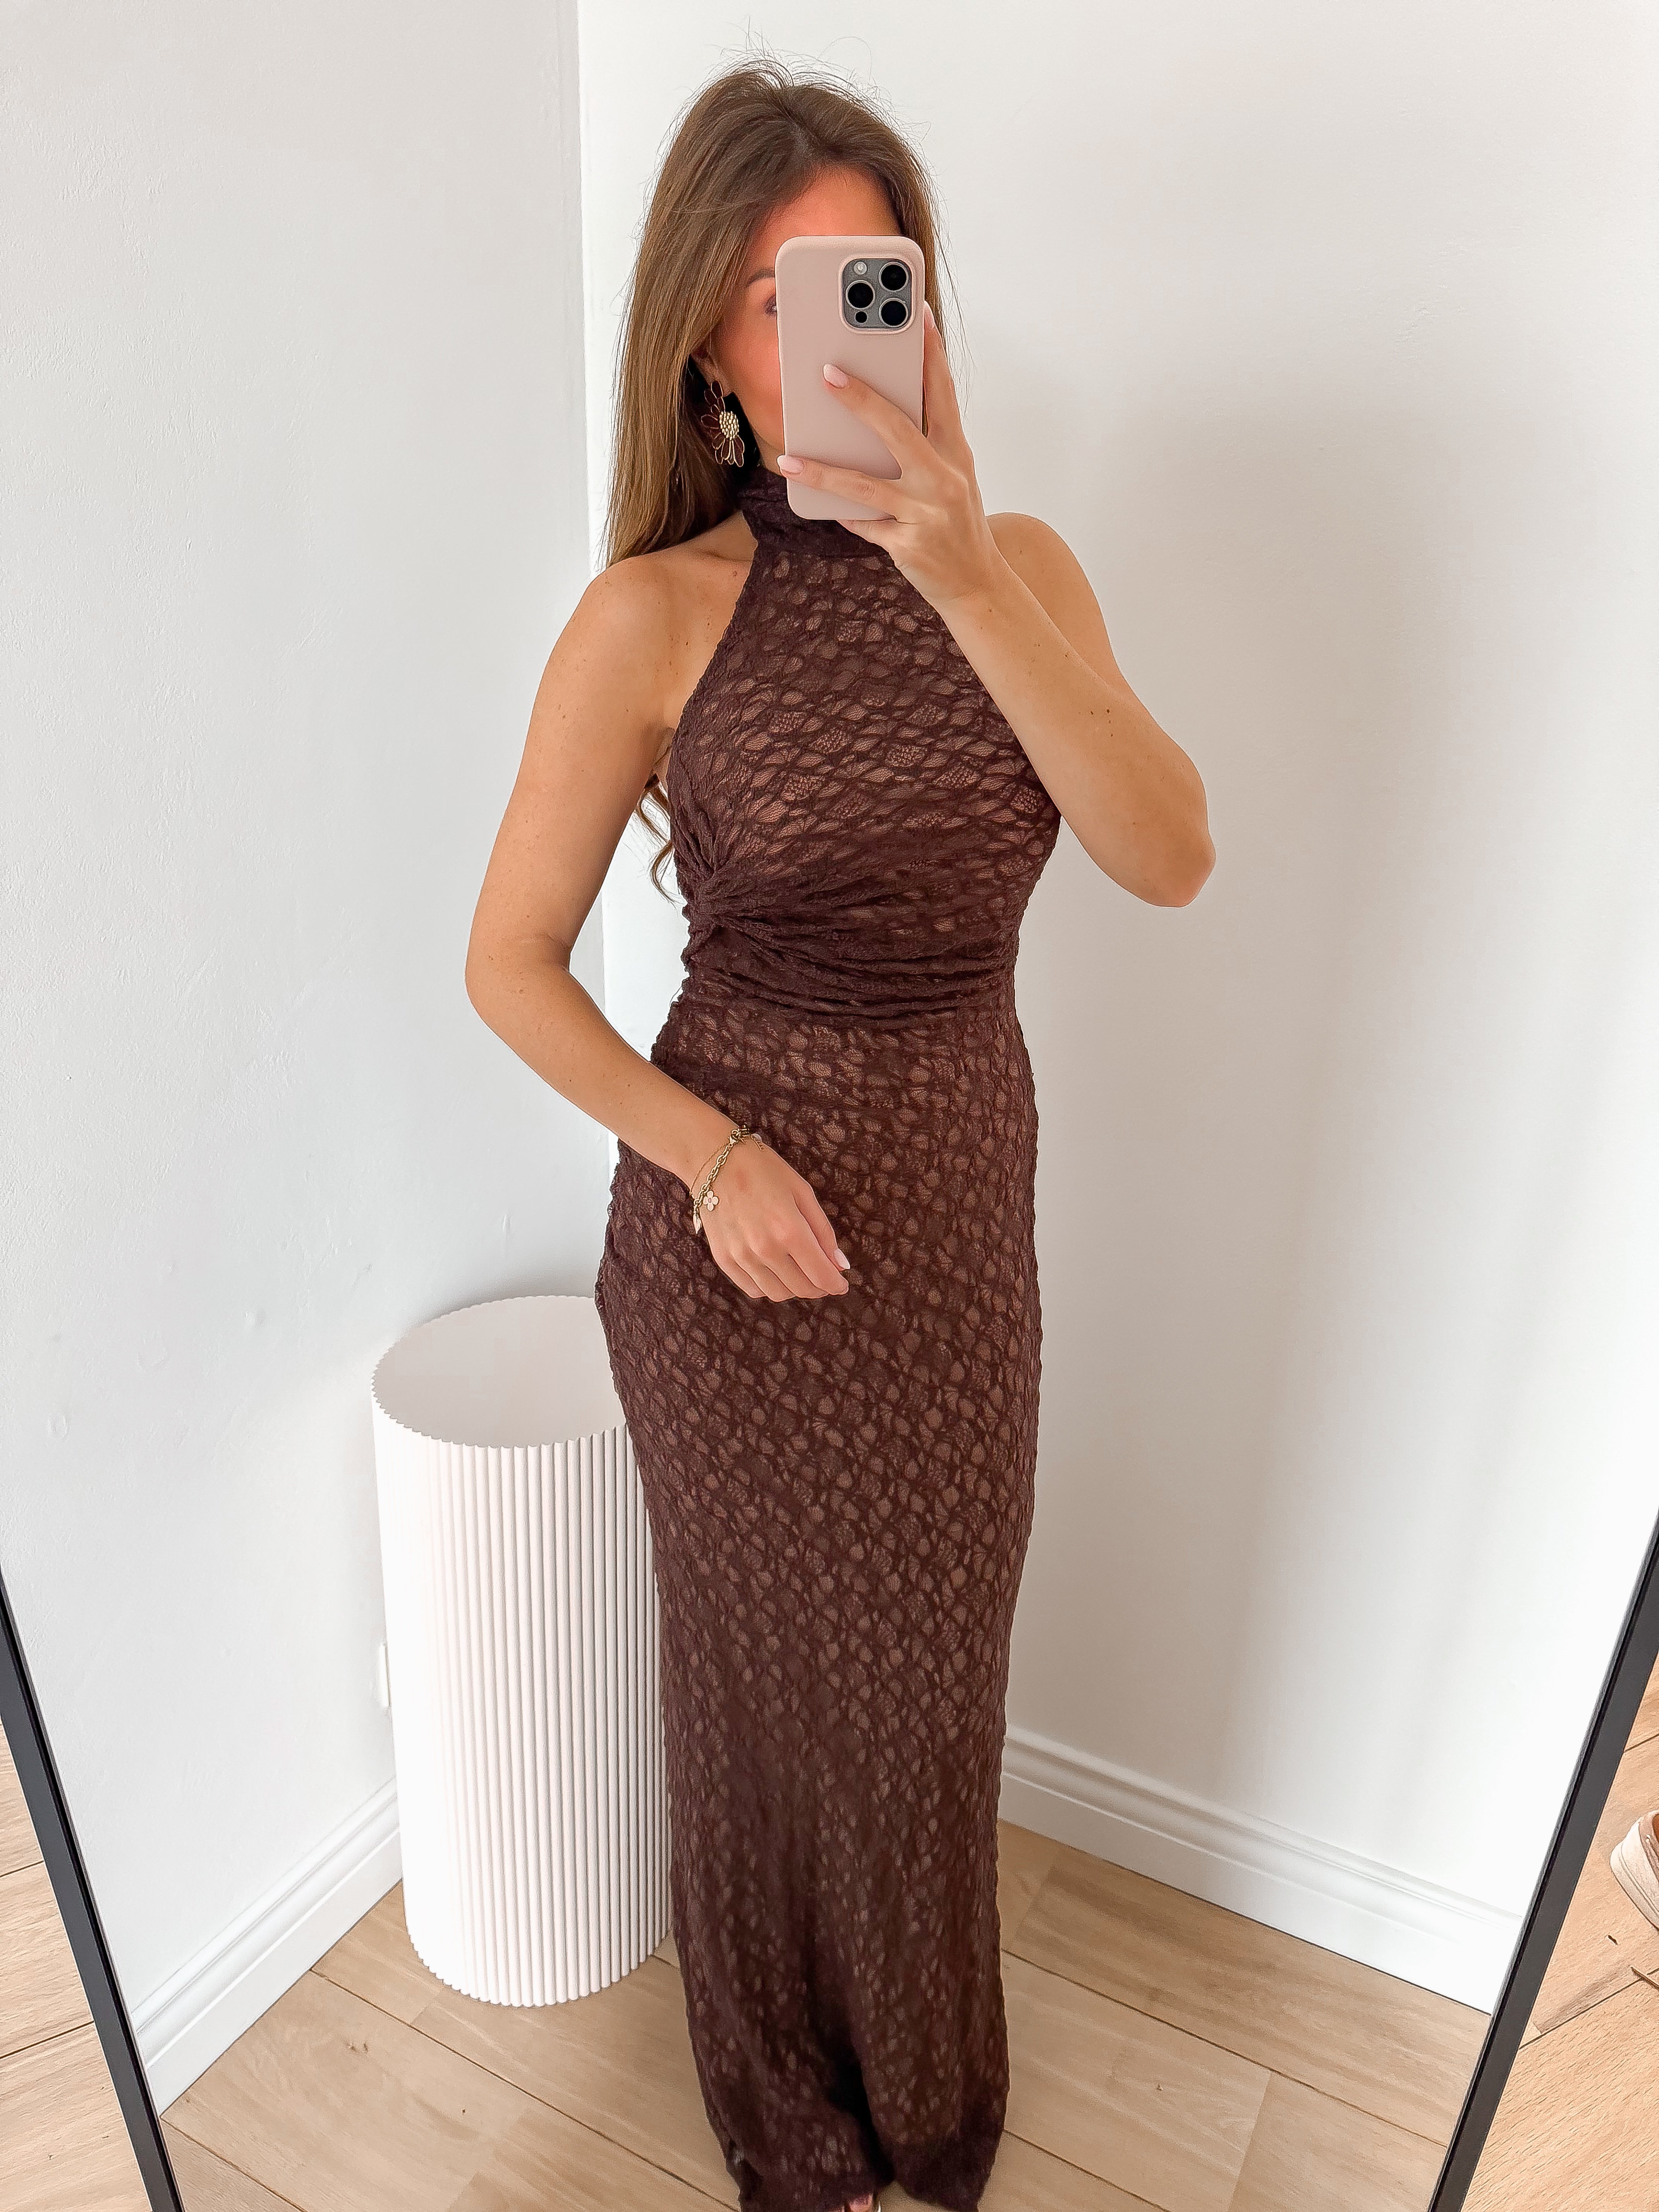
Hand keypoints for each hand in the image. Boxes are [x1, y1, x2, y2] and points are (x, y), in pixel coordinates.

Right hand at [695, 1134, 852, 1301]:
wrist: (716, 1161)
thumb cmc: (765, 1171)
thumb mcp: (803, 1192)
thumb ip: (823, 1231)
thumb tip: (840, 1265)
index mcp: (790, 1230)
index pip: (821, 1275)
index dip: (836, 1284)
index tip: (842, 1283)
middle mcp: (765, 1249)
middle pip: (802, 1288)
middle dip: (819, 1287)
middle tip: (823, 1276)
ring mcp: (741, 1257)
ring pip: (778, 1293)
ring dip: (794, 1288)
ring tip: (798, 1271)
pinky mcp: (724, 1259)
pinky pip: (753, 1289)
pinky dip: (769, 1286)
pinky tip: (775, 1270)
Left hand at [776, 299, 1006, 612]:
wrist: (978, 585)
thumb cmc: (956, 524)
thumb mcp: (951, 479)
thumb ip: (922, 447)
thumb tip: (875, 414)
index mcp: (957, 455)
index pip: (943, 395)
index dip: (930, 354)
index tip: (916, 315)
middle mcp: (945, 480)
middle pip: (899, 430)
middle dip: (861, 400)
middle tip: (826, 372)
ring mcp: (926, 515)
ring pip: (866, 486)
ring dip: (824, 471)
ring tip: (790, 458)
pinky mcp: (908, 546)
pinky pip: (865, 525)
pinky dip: (845, 516)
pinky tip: (818, 503)